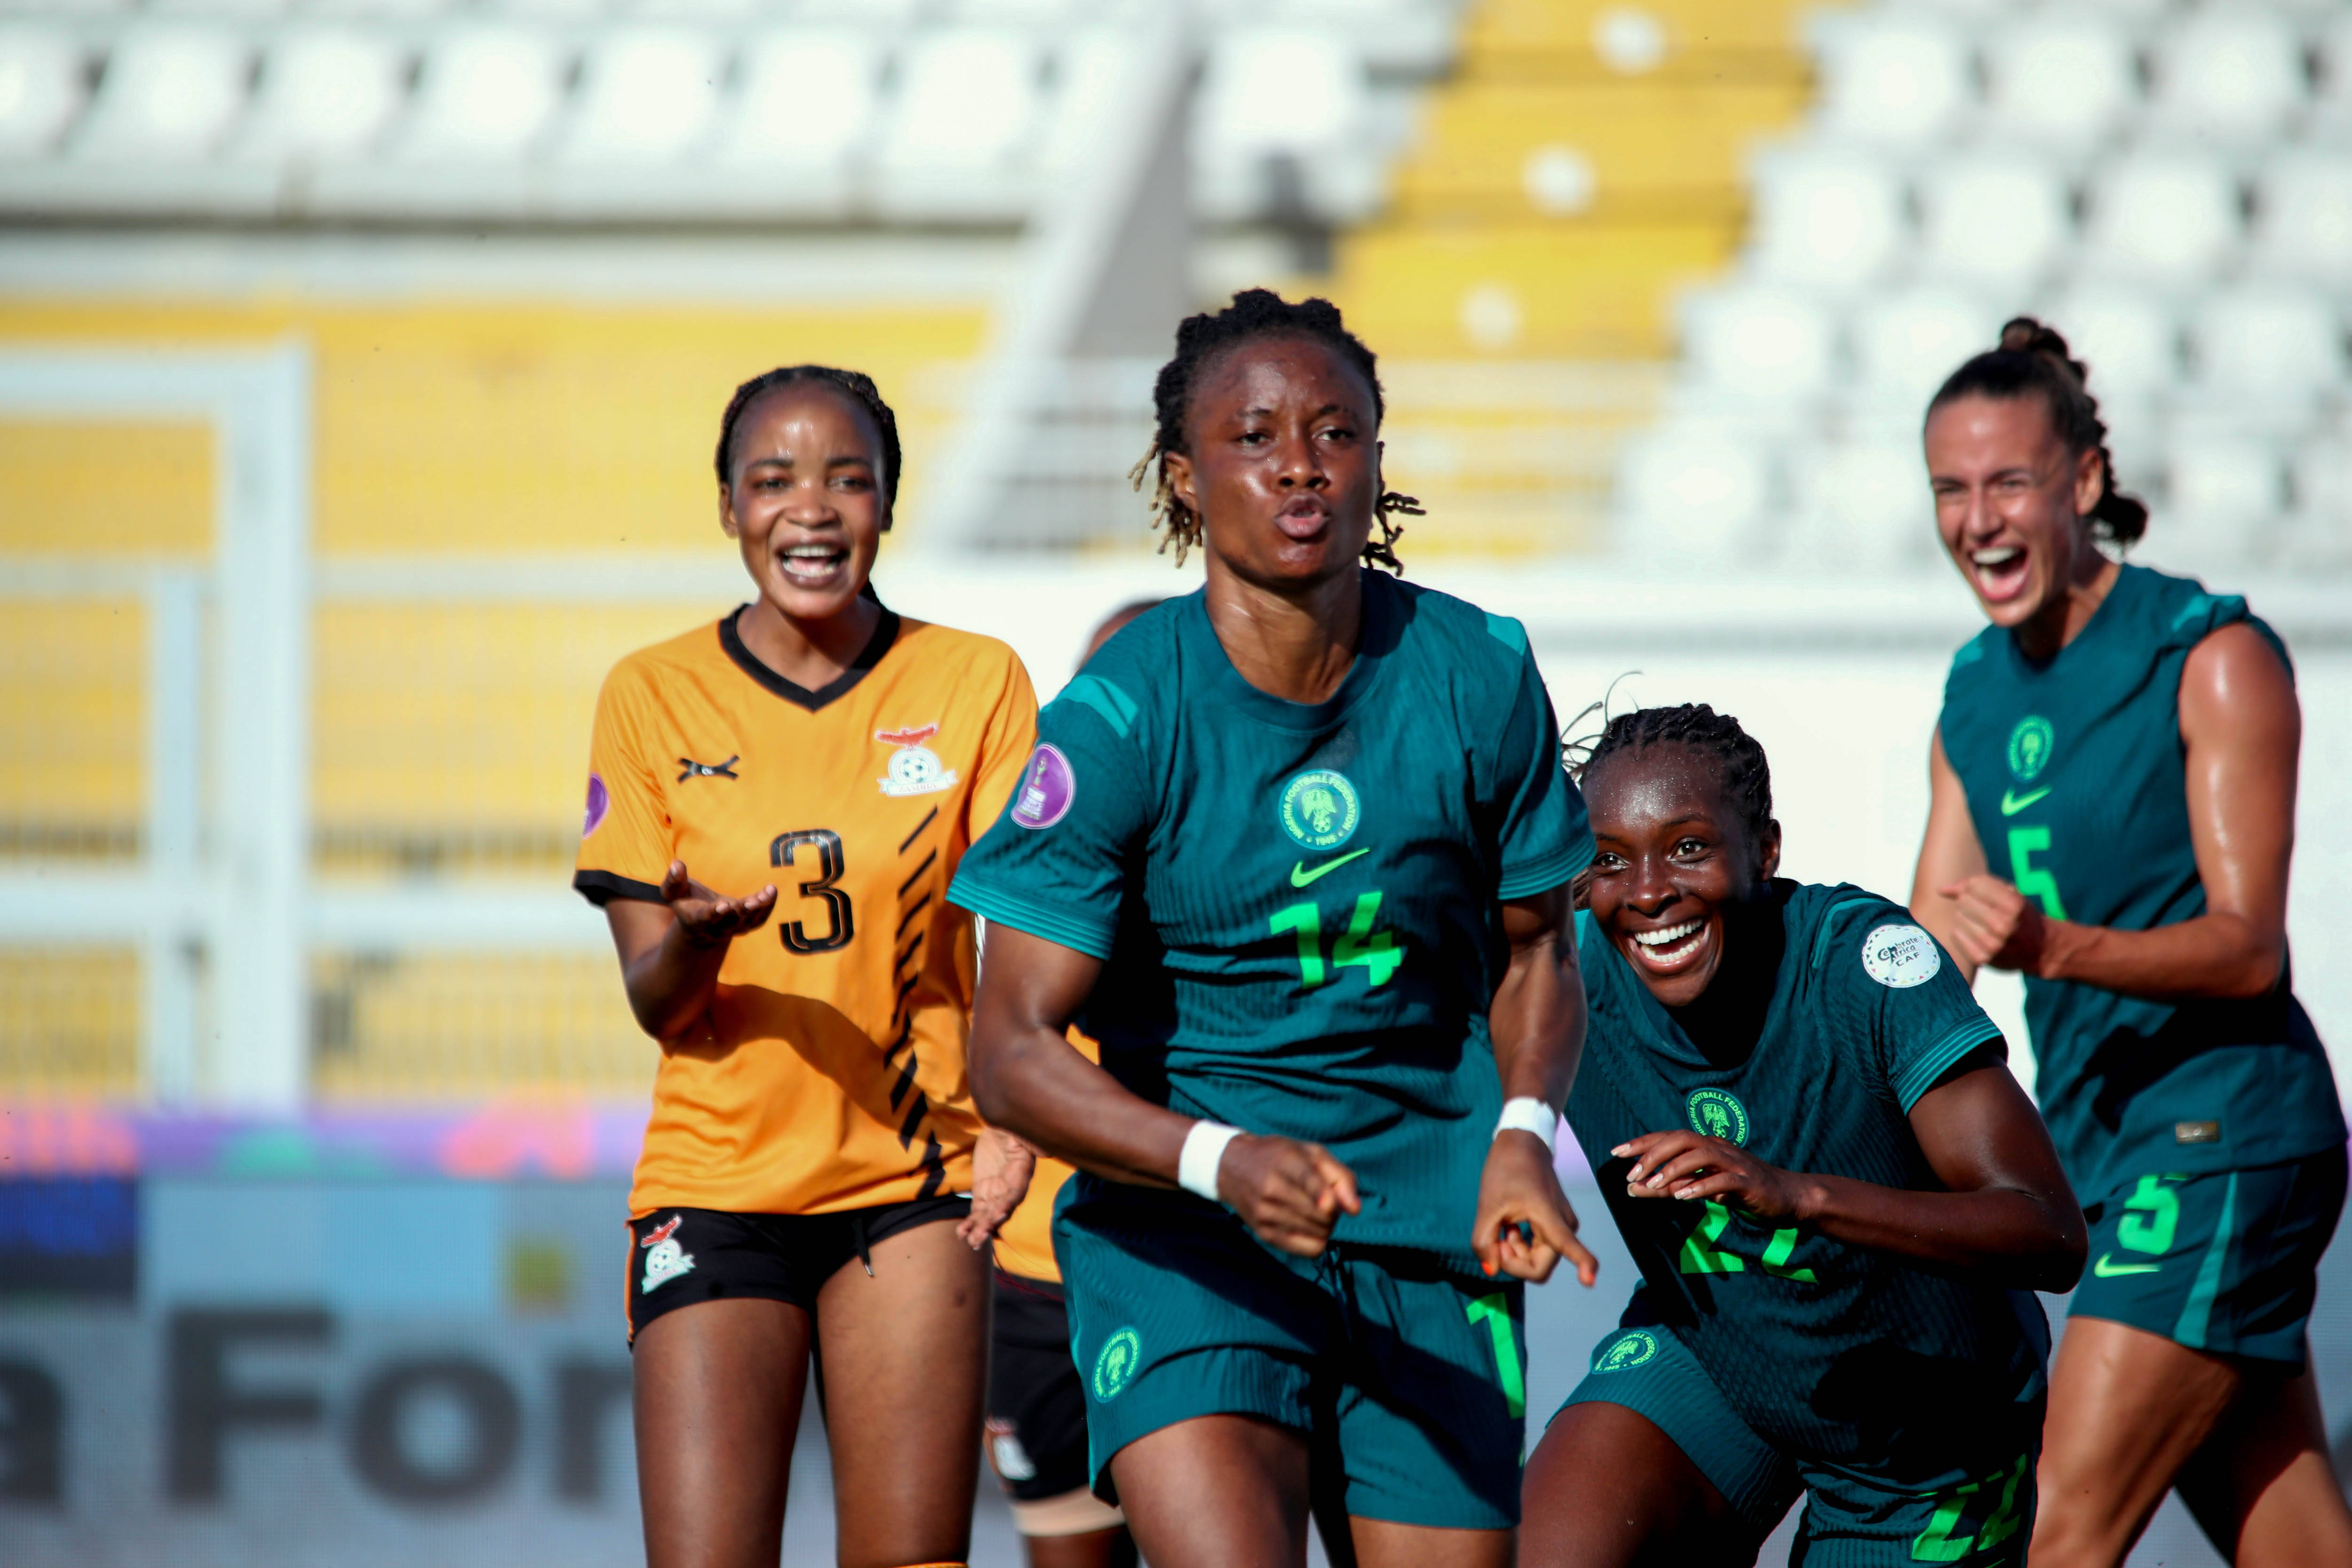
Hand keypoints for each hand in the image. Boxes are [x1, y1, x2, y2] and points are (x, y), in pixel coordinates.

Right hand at [662, 859, 777, 947]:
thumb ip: (673, 880)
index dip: (714, 913)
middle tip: (753, 901)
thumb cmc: (685, 901)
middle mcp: (717, 928)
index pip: (706, 918)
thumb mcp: (674, 892)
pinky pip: (759, 920)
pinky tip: (771, 890)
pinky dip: (768, 907)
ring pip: (748, 922)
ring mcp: (734, 929)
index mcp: (697, 920)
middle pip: (731, 922)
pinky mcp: (746, 925)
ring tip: (767, 892)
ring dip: (759, 908)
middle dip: (742, 911)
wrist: (700, 924)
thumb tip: (676, 864)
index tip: (723, 905)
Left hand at [959, 1127, 1036, 1248]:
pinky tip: (961, 1233)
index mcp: (1021, 1173)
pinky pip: (977, 1210)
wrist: (999, 1127)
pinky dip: (970, 1222)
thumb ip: (1030, 1141)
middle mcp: (1010, 1187)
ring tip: (972, 1242)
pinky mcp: (983, 1192)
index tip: (999, 1213)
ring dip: (980, 1229)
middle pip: (1002, 1209)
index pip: (1015, 1192)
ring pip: (989, 1215)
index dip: (1008, 1203)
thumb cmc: (1011, 1126)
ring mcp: (996, 1191)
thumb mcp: (1019, 1130)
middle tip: (979, 1237)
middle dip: (991, 1224)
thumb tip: (1045, 1151)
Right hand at [1217, 1135, 1360, 1256]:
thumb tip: (1355, 1210)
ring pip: (1317, 1232)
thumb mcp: (1312, 1153)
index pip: (1305, 1179)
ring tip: (1316, 1212)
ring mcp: (1265, 1213)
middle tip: (1327, 1201)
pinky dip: (1317, 1240)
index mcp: (1285, 1160)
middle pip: (1319, 1213)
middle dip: (1334, 1211)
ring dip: (1327, 1226)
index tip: (1329, 1205)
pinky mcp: (1263, 1233)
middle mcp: (1271, 1188)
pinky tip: (1310, 1227)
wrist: (1233, 1167)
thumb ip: (1340, 1177)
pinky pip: (1306, 1249)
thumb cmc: (1280, 1157)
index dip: (1322, 1195)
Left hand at [1474, 1130, 1598, 1285]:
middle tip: (1498, 1237)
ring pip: (1538, 1260)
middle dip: (1514, 1261)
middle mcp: (1564, 1225)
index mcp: (1550, 1217)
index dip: (1583, 1265)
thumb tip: (1492, 1271)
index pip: (1571, 1247)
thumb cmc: (1505, 1171)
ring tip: (1505, 1226)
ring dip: (1516, 1252)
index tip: (1590, 1281)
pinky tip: (1511, 1227)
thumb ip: (1484, 1241)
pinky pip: (1539, 1249)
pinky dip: (1522, 1245)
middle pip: (1540, 1266)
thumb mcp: (1486, 1206)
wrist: (1522, 1145)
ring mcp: (1564, 1225)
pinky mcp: (1558, 1225)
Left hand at [1614, 1131, 1811, 1223]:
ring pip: (1700, 1156)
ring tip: (1654, 1184)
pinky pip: (1722, 1180)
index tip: (1616, 1152)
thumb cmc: (1742, 1190)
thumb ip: (1671, 1185)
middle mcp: (1718, 1148)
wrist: (1788, 1196)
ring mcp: (1735, 1163)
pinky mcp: (1748, 1182)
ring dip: (1674, 1169)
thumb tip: (1634, 1187)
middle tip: (1631, 1173)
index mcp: (1706, 1146)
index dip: (1642, 1142)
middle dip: (1654, 1153)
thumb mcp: (1702, 1186)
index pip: (1669, 1137)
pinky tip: (1683, 1197)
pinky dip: (1701, 1186)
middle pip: (1681, 1139)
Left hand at [1937, 874, 2046, 973]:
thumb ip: (1977, 884)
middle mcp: (2004, 925)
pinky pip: (1955, 935)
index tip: (1982, 893)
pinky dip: (1960, 931)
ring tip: (1979, 922)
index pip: (1974, 884)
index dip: (1974, 885)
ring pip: (1957, 917)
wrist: (2040, 949)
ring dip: (1964, 917)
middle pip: (1964, 900)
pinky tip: (1974, 933)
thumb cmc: (2021, 916)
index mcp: (2014, 905)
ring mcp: (1992, 944)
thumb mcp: (2010, 894)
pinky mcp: (1981, 958)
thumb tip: (1941, 890)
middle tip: (1982, 910)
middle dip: (1969, 901)